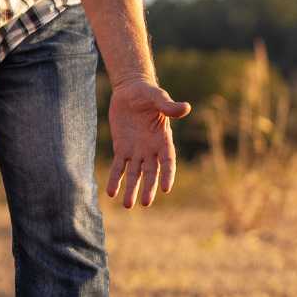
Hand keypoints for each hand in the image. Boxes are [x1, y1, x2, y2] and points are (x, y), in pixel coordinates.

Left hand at [106, 78, 190, 207]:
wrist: (130, 91)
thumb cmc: (148, 93)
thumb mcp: (158, 97)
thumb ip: (168, 106)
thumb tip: (185, 108)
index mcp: (164, 139)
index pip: (167, 161)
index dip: (167, 174)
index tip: (166, 188)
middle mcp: (151, 149)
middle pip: (151, 172)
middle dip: (148, 187)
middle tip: (145, 203)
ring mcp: (136, 150)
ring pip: (134, 174)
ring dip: (131, 189)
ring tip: (127, 205)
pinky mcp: (121, 148)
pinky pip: (118, 167)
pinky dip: (115, 179)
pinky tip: (111, 193)